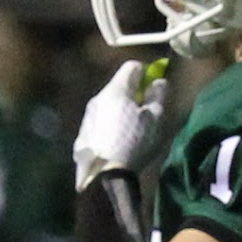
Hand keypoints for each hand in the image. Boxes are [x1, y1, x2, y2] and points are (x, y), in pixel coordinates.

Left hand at [72, 60, 164, 189]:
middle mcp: (98, 97)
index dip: (147, 72)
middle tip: (147, 111)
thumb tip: (158, 81)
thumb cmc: (135, 143)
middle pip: (119, 86)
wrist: (106, 175)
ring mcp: (88, 115)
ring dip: (122, 109)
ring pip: (109, 104)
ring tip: (133, 130)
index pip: (132, 66)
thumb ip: (159, 96)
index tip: (154, 87)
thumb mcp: (155, 119)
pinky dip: (111, 124)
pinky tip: (118, 142)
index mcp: (117, 91)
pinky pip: (100, 121)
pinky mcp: (83, 133)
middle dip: (134, 93)